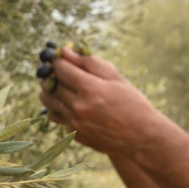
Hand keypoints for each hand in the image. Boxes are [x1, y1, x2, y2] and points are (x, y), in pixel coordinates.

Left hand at [40, 48, 170, 158]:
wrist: (140, 136)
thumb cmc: (131, 102)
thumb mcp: (115, 77)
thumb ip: (89, 62)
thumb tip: (65, 51)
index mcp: (90, 88)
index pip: (60, 69)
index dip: (58, 61)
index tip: (60, 59)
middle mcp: (78, 106)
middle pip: (52, 85)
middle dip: (53, 75)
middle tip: (56, 70)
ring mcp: (74, 122)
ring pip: (50, 102)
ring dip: (48, 91)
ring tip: (54, 85)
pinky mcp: (73, 133)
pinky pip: (58, 116)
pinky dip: (59, 108)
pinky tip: (66, 103)